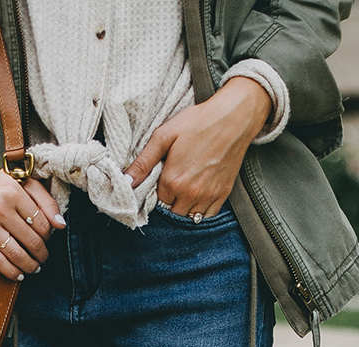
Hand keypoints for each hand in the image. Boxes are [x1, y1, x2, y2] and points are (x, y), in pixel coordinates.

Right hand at [0, 116, 64, 279]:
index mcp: (13, 194)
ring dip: (29, 265)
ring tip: (35, 267)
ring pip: (15, 254)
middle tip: (44, 257)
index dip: (49, 236)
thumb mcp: (25, 184)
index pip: (42, 224)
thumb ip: (46, 202)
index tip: (48, 239)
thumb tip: (61, 225)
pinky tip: (19, 274)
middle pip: (31, 241)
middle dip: (42, 254)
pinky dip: (11, 271)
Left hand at [125, 78, 271, 218]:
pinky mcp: (223, 195)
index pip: (157, 200)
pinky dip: (200, 210)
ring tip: (185, 187)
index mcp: (173, 181)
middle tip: (174, 182)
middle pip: (172, 211)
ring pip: (189, 216)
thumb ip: (143, 162)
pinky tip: (198, 194)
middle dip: (170, 200)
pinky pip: (207, 215)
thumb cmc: (197, 122)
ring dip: (184, 207)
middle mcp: (190, 194)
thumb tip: (125, 182)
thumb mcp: (164, 135)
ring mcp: (208, 196)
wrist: (233, 118)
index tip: (162, 178)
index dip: (158, 190)